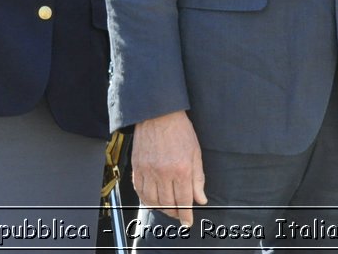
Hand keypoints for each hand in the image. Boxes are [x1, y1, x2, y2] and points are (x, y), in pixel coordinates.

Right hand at [131, 111, 206, 227]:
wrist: (158, 114)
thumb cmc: (179, 131)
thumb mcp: (196, 153)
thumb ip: (198, 179)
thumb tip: (201, 199)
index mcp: (181, 169)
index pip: (184, 201)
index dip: (186, 215)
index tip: (187, 223)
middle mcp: (163, 173)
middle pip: (168, 203)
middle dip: (175, 213)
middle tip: (179, 214)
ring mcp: (148, 170)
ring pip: (152, 200)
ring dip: (160, 208)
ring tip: (167, 208)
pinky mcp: (137, 167)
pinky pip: (139, 190)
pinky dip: (145, 199)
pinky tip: (152, 200)